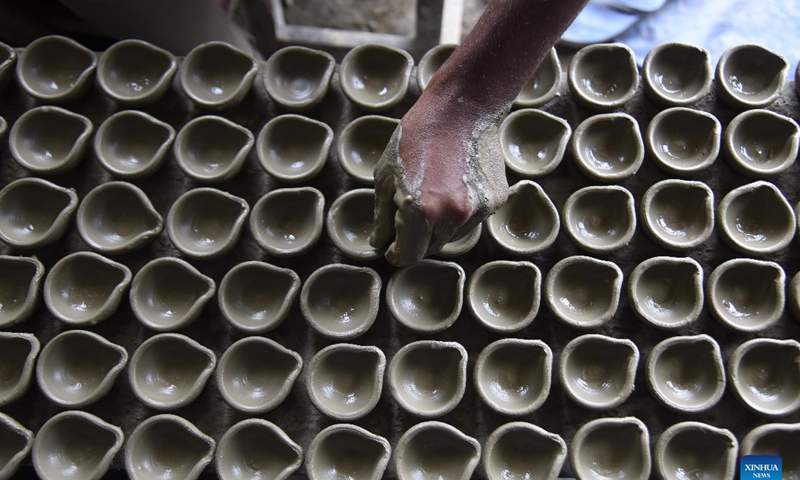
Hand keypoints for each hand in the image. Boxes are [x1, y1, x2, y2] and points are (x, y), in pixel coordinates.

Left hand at [370, 102, 508, 266]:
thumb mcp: (386, 177)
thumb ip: (383, 217)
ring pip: (452, 236)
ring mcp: (478, 210)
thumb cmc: (416, 138)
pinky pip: (471, 220)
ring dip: (439, 226)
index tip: (392, 248)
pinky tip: (453, 184)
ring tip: (433, 192)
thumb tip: (380, 243)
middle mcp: (453, 216)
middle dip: (417, 239)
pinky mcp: (495, 202)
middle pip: (431, 249)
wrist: (461, 111)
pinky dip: (460, 212)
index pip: (409, 255)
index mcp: (421, 211)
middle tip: (410, 215)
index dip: (397, 254)